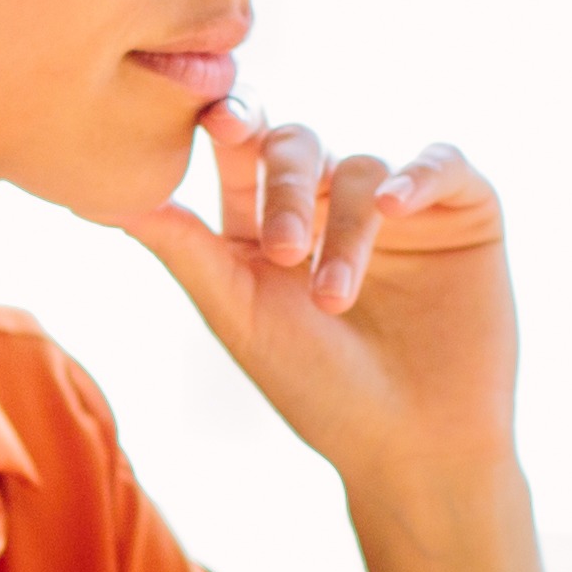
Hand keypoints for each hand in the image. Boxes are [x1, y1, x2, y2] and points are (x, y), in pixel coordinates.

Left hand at [97, 103, 516, 488]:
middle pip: (297, 145)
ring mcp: (399, 204)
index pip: (244, 148)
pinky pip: (442, 163)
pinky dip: (419, 174)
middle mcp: (330, 199)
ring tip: (336, 298)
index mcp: (267, 217)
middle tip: (281, 251)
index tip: (218, 121)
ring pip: (363, 167)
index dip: (232, 122)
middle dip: (285, 186)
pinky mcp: (464, 211)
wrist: (413, 449)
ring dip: (346, 230)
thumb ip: (185, 250)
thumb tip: (107, 194)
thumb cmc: (319, 393)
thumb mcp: (241, 316)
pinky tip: (395, 203)